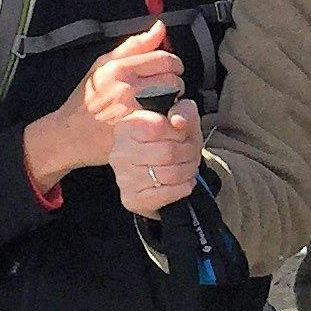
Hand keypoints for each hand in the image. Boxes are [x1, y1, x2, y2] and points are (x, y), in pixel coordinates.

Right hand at [25, 22, 187, 187]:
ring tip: (161, 103)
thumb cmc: (86, 100)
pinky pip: (165, 117)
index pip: (163, 59)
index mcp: (118, 68)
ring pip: (172, 99)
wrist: (69, 134)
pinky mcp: (137, 129)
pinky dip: (167, 117)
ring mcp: (132, 110)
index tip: (171, 69)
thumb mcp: (103, 65)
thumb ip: (134, 45)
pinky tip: (157, 118)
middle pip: (172, 79)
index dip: (173, 63)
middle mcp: (126, 87)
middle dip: (174, 82)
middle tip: (166, 88)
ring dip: (173, 100)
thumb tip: (160, 27)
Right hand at [110, 99, 203, 214]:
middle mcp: (119, 152)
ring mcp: (123, 177)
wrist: (163, 171)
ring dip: (188, 171)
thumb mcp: (181, 121)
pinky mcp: (131, 199)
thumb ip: (183, 111)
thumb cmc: (171, 143)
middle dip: (188, 154)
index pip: (158, 127)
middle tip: (191, 154)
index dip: (179, 132)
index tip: (183, 135)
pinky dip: (182, 187)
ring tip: (188, 167)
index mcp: (127, 126)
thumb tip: (178, 120)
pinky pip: (167, 194)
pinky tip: (181, 182)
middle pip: (168, 152)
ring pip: (170, 174)